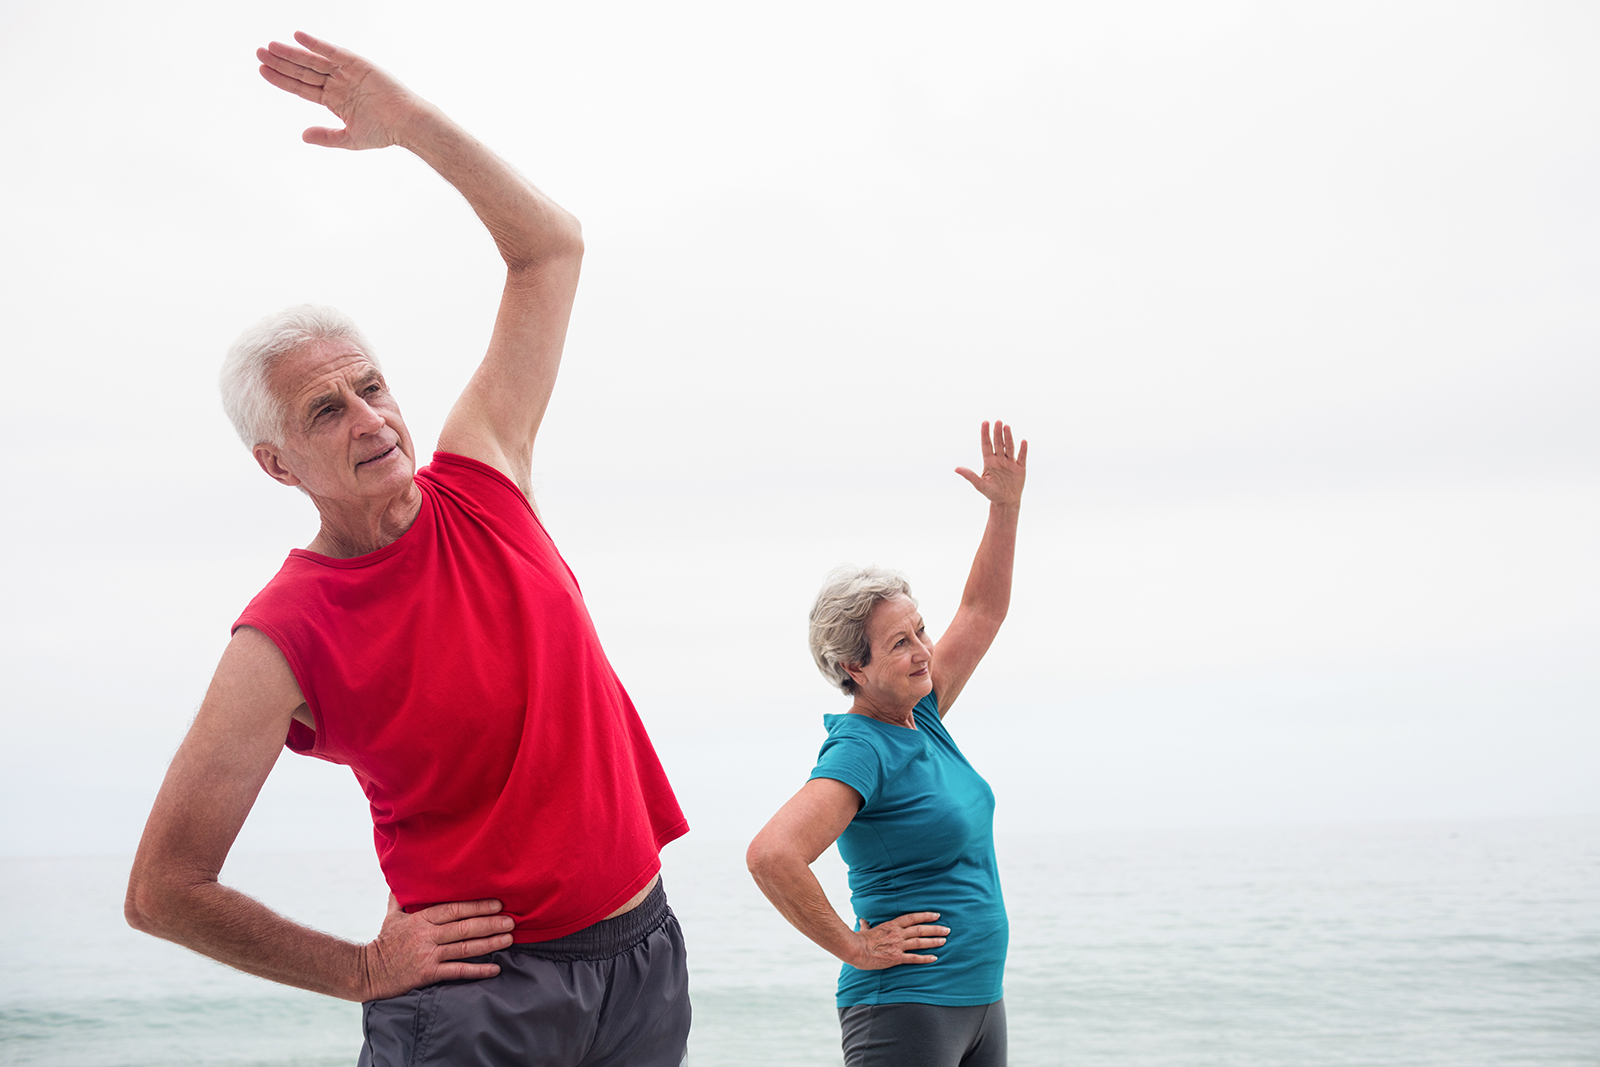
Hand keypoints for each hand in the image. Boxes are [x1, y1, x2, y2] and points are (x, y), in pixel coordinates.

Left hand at [256, 31, 426, 150]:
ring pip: (313, 61)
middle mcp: (337, 83)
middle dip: (281, 62)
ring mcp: (347, 73)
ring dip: (292, 53)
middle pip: (303, 71)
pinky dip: (317, 44)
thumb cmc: (384, 133)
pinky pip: (333, 52)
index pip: (301, 87)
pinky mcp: (358, 64)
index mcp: (334, 100)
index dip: (282, 79)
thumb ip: (326, 136)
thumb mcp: (350, 138)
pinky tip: (299, 36)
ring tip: (271, 46)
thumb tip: (302, 136)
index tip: (262, 70)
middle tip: (259, 52)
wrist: (406, 124)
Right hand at [357, 894, 515, 1000]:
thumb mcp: (391, 914)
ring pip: (464, 948)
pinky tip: (495, 968)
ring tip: (509, 939)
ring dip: (489, 943)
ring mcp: (428, 955)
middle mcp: (426, 935)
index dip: (476, 906)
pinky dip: (477, 970)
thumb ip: (402, 896)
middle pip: (464, 927)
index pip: (454, 909)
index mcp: (420, 919)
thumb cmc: (384, 941)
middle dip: (490, 923)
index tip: (497, 903)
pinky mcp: (427, 974)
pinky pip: (457, 971)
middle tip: (511, 920)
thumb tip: (405, 875)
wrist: (367, 972)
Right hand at [850, 912, 949, 969]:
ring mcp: (898, 945)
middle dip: (935, 929)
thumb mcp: (864, 929)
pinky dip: (925, 958)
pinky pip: (914, 958)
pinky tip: (934, 958)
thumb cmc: (859, 939)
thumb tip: (862, 920)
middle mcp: (897, 934)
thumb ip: (866, 925)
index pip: (912, 918)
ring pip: (920, 942)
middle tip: (947, 929)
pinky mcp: (897, 958)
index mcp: (891, 925)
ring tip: (944, 941)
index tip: (936, 915)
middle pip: (920, 929)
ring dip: (934, 941)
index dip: (926, 916)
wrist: (856, 950)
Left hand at [955, 420, 1026, 508]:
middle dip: (997, 433)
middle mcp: (999, 459)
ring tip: (1007, 427)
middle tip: (998, 421)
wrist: (1006, 502)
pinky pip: (1022, 457)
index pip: (986, 445)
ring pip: (1009, 447)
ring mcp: (1010, 462)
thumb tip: (956, 469)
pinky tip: (1023, 441)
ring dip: (1008, 437)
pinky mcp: (1020, 468)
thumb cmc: (991, 493)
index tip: (985, 422)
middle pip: (998, 443)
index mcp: (989, 461)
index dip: (985, 434)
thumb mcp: (979, 485)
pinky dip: (1023, 449)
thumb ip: (969, 476)